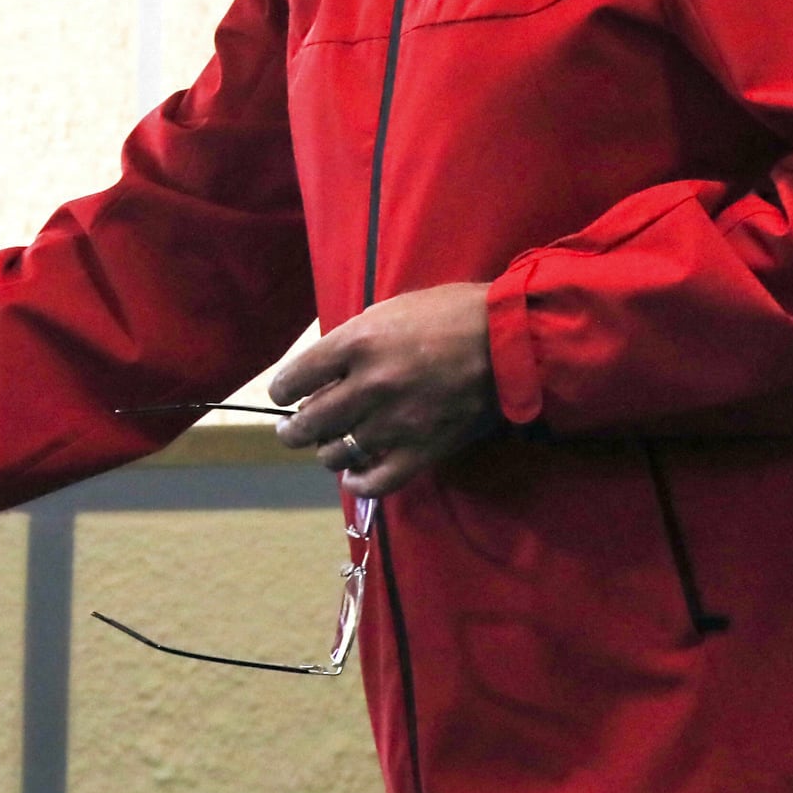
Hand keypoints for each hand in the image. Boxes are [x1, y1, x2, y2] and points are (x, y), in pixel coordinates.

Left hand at [271, 283, 497, 497]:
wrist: (510, 340)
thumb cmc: (451, 313)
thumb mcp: (390, 309)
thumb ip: (353, 340)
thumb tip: (323, 370)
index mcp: (357, 343)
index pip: (294, 378)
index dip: (282, 390)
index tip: (283, 395)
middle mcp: (369, 386)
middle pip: (308, 422)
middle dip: (292, 429)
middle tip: (291, 429)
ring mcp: (396, 423)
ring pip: (336, 453)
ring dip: (326, 452)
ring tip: (329, 446)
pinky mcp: (423, 450)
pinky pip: (377, 481)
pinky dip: (359, 483)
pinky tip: (354, 476)